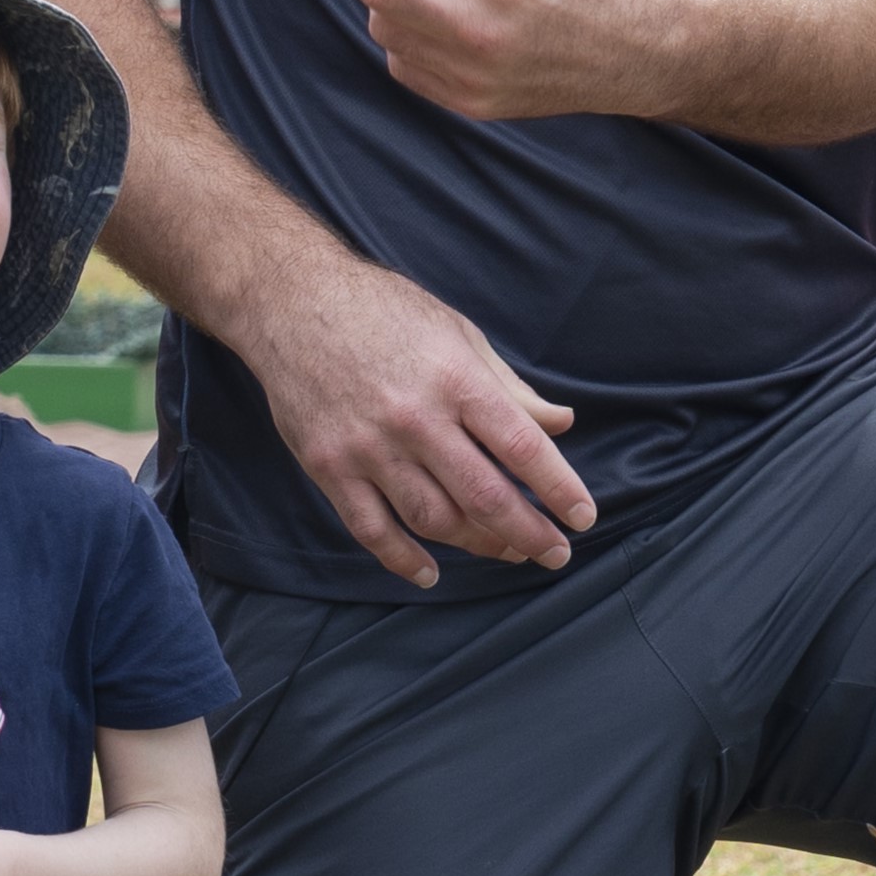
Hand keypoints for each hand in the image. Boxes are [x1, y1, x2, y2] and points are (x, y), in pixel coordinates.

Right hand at [221, 252, 593, 586]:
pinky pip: (371, 529)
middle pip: (484, 495)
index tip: (584, 518)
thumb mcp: (460, 335)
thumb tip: (562, 424)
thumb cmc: (386, 313)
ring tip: (508, 552)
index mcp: (457, 379)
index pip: (522, 447)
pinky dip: (402, 559)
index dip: (559, 489)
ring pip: (433, 519)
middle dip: (529, 532)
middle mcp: (415, 418)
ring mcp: (368, 447)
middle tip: (556, 554)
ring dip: (477, 545)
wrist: (291, 301)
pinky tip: (430, 573)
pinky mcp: (327, 466)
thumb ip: (510, 388)